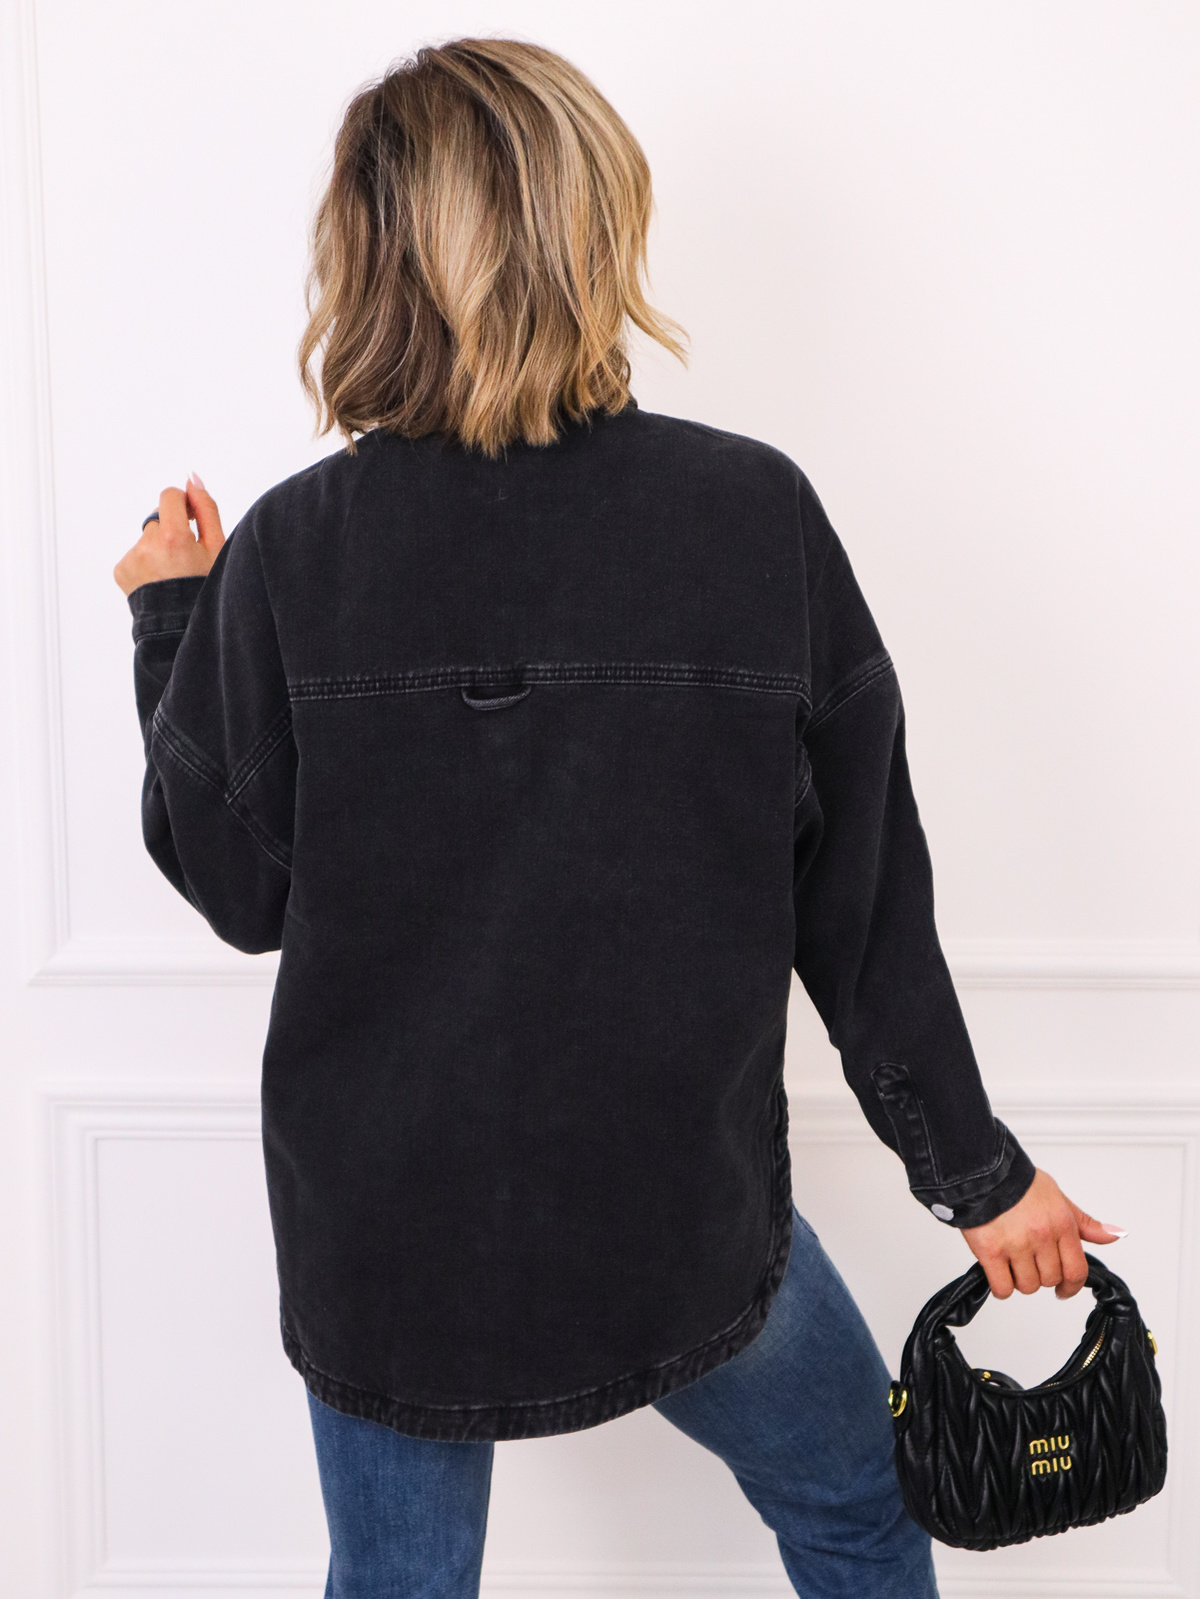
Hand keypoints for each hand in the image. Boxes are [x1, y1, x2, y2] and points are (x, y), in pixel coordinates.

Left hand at [113, 473, 224, 595]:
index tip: (191, 519)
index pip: (170, 496)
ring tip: (172, 573)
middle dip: (172, 531)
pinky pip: (134, 554)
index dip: (183, 503)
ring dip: (159, 548)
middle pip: (159, 519)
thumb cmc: (205, 588)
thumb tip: (193, 478)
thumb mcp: (217, 549)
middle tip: (185, 558)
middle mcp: (148, 545)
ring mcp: (131, 558)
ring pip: (147, 538)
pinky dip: (146, 563)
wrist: (183, 626)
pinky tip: (159, 580)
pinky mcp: (121, 570)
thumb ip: (206, 509)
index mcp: (173, 538)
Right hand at [961, 1167, 1125, 1299]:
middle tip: (1030, 1263)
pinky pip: (1002, 1287)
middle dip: (1041, 1276)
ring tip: (1012, 1262)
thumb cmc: (1018, 1182)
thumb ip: (1085, 1223)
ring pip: (1027, 1286)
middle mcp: (1042, 1236)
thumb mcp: (1058, 1198)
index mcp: (1062, 1224)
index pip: (1077, 1271)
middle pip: (1050, 1280)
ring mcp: (1016, 1245)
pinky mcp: (990, 1251)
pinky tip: (999, 1272)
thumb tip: (1114, 1235)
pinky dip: (1001, 1286)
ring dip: (1020, 1280)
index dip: (1071, 1286)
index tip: (1064, 1290)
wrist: (982, 1170)